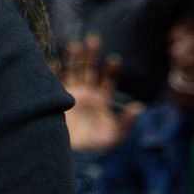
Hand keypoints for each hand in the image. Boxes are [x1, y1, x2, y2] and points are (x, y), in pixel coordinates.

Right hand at [59, 35, 142, 152]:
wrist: (72, 154)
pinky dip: (53, 71)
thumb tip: (139, 106)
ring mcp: (70, 94)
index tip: (115, 59)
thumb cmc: (95, 146)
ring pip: (72, 70)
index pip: (107, 79)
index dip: (111, 69)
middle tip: (93, 39)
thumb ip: (126, 121)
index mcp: (100, 99)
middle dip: (91, 55)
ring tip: (76, 44)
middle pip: (88, 69)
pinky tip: (54, 61)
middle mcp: (85, 93)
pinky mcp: (56, 98)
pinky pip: (54, 81)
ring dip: (74, 58)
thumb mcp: (115, 135)